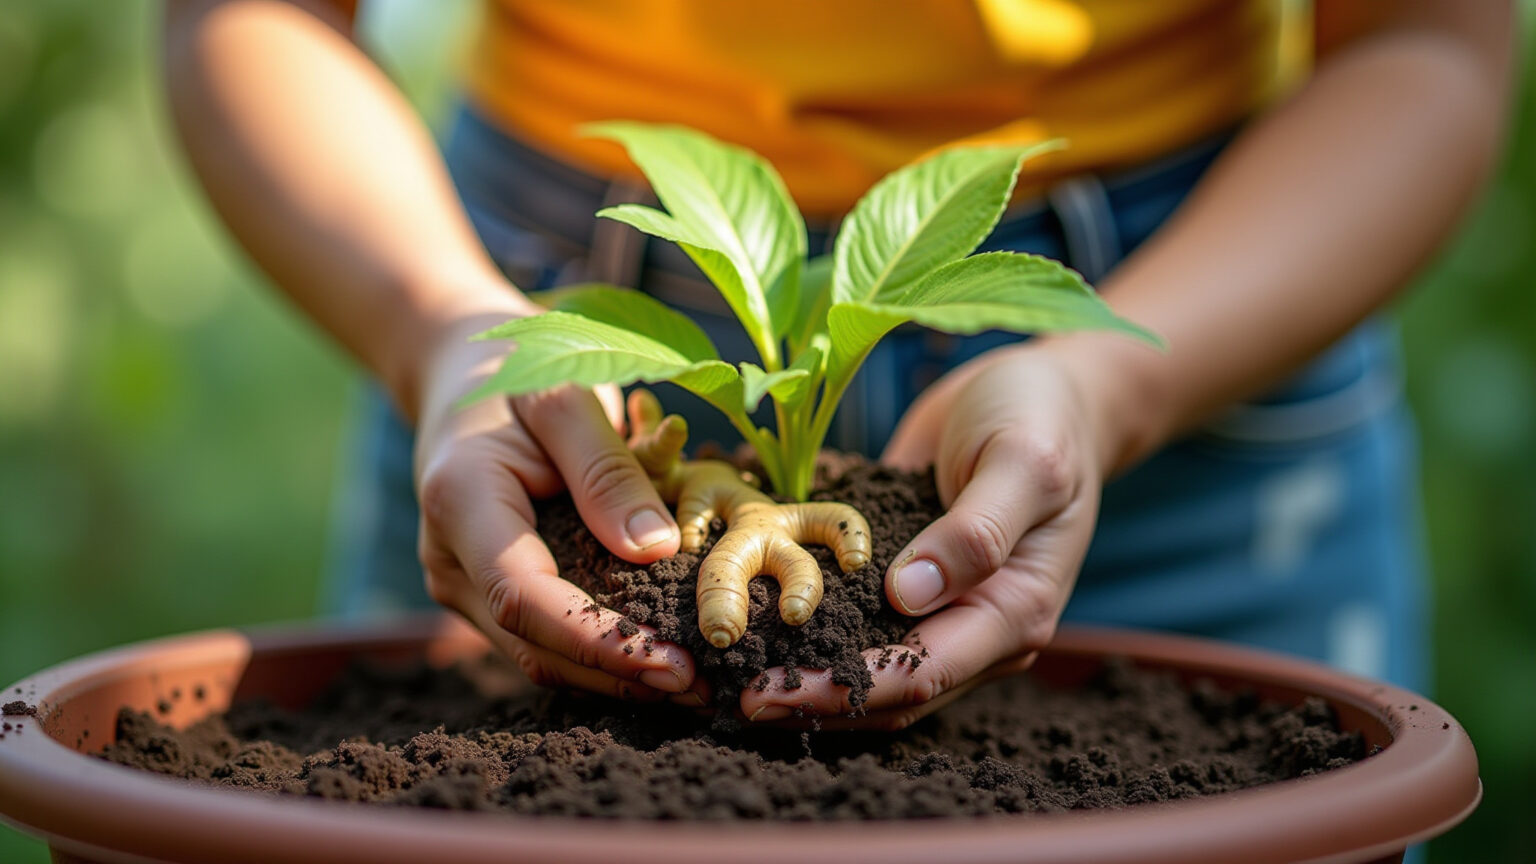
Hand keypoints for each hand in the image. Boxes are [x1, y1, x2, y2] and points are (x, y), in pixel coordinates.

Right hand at [411, 305, 706, 706]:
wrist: (464, 375)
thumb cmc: (518, 372)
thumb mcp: (566, 396)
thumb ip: (607, 468)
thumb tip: (654, 549)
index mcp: (460, 501)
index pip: (524, 597)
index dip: (597, 639)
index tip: (673, 662)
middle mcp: (449, 558)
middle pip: (533, 643)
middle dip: (618, 674)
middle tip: (702, 689)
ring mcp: (462, 583)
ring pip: (538, 653)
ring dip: (614, 676)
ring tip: (693, 687)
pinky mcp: (486, 593)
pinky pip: (544, 637)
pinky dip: (601, 653)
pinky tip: (658, 660)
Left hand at [740, 343, 1114, 728]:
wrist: (1044, 388)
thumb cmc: (1042, 418)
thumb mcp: (1023, 462)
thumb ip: (977, 530)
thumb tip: (911, 594)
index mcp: (1014, 612)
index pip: (920, 674)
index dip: (843, 690)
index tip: (768, 692)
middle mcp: (973, 624)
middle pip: (883, 688)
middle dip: (806, 693)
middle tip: (722, 691)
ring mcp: (937, 605)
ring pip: (860, 661)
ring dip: (796, 668)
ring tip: (722, 668)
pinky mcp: (901, 578)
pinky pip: (849, 614)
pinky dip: (801, 622)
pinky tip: (743, 614)